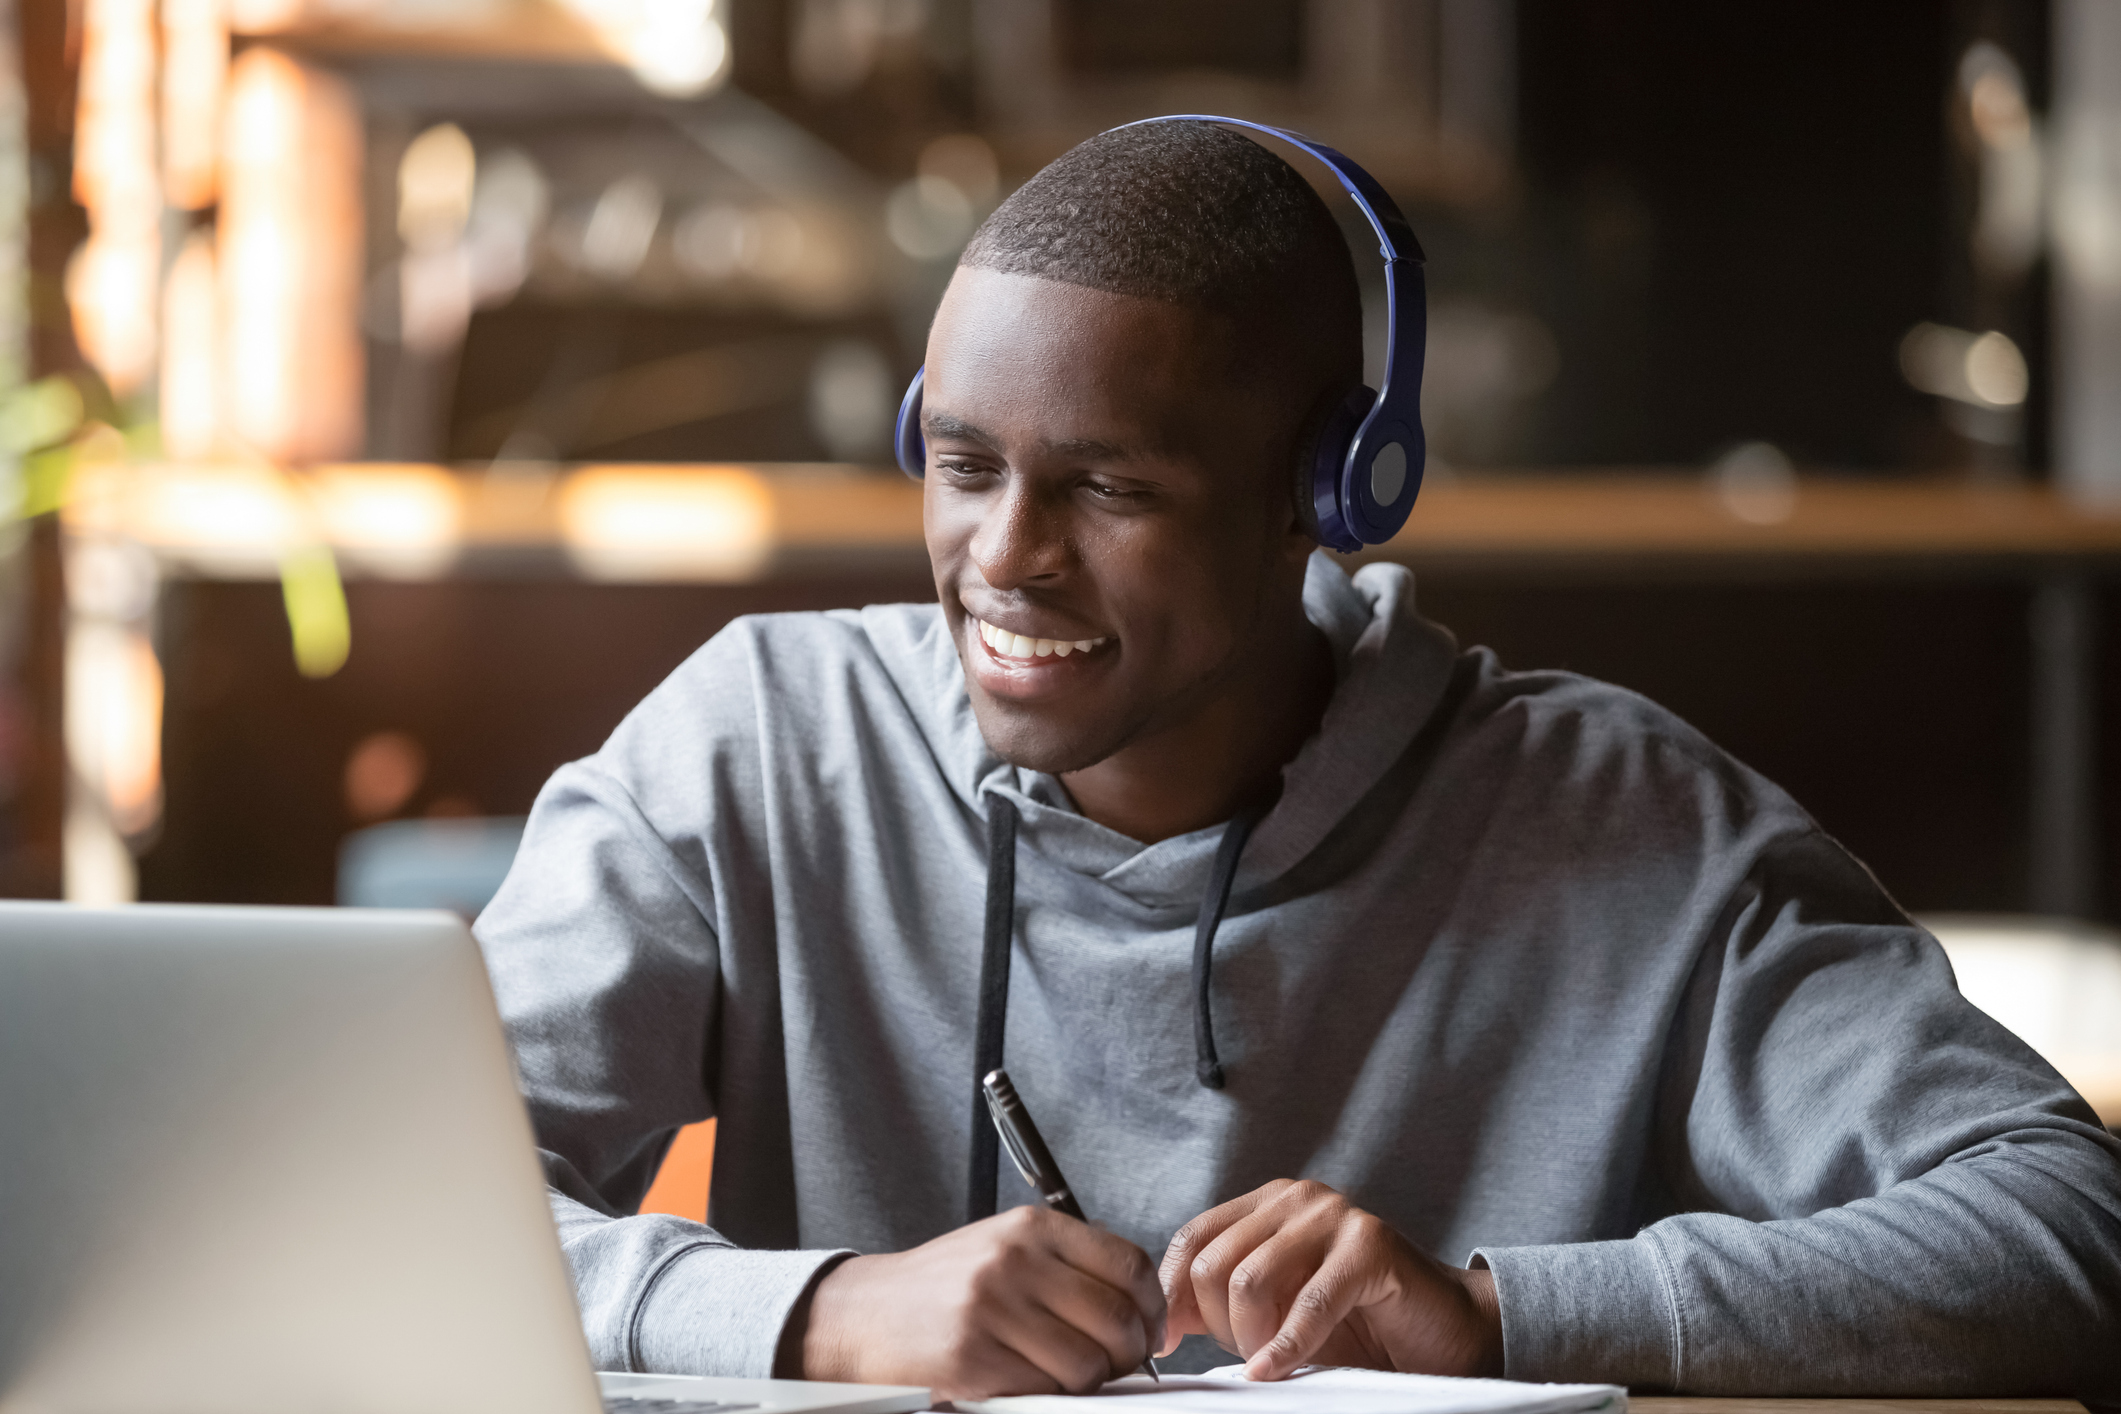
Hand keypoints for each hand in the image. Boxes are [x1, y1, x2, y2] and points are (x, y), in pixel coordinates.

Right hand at [786, 1206, 1165, 1399]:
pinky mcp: (973, 1356)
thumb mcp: (1004, 1247)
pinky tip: (1026, 1381)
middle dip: (1129, 1353)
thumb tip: (1140, 1301)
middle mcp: (1015, 1260)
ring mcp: (993, 1308)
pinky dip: (1047, 1395)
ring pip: (1087, 1363)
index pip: (1128, 1263)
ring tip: (1065, 1374)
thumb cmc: (942, 1286)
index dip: (1151, 1306)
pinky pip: (1044, 1390)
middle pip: (1116, 1318)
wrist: (865, 1314)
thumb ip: (1067, 1262)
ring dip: (1088, 1381)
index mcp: (1031, 1227)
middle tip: (1116, 1363)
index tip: (1149, 1328)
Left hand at [1158, 1179, 1501, 1380]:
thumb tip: (1161, 1321)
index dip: (1173, 1295)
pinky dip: (1285, 1346)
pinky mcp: (1370, 1246)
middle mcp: (1296, 1198)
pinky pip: (1308, 1302)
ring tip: (1270, 1360)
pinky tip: (1275, 1369)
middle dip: (1217, 1324)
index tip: (1169, 1344)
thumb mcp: (1274, 1312)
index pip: (1192, 1239)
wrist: (1442, 1333)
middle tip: (1247, 1355)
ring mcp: (1334, 1215)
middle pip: (1214, 1263)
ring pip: (1250, 1279)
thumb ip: (1219, 1304)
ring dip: (1251, 1337)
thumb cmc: (1356, 1325)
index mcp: (1266, 1204)